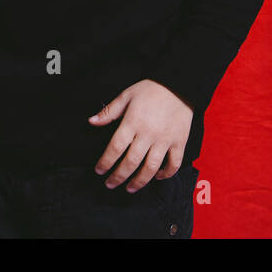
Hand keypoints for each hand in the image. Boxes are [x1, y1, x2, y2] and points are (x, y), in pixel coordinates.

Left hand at [87, 79, 193, 193]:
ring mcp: (165, 139)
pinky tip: (157, 177)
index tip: (99, 171)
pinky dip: (166, 174)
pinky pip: (174, 163)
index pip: (115, 148)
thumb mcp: (126, 95)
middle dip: (118, 176)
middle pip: (131, 162)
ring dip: (139, 181)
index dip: (105, 162)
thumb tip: (91, 122)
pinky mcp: (179, 141)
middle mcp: (148, 133)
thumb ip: (109, 111)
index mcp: (133, 122)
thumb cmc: (150, 89)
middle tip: (110, 184)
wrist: (178, 83)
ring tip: (130, 188)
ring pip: (151, 167)